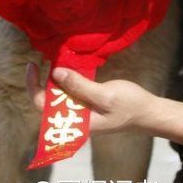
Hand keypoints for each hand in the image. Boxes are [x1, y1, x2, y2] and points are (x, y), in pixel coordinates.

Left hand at [25, 63, 182, 142]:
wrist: (148, 112)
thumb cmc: (130, 106)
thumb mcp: (106, 95)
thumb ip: (80, 86)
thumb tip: (55, 73)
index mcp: (76, 123)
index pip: (43, 107)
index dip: (34, 87)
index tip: (33, 66)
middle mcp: (74, 119)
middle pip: (47, 102)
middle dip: (41, 81)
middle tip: (41, 59)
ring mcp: (80, 112)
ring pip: (58, 96)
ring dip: (54, 79)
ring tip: (53, 59)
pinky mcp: (87, 104)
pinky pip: (71, 92)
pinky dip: (67, 79)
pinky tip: (68, 66)